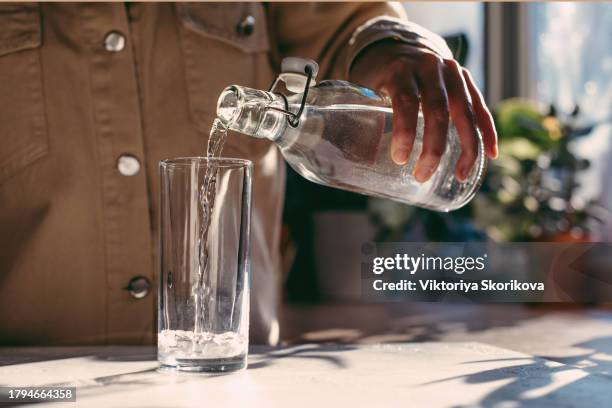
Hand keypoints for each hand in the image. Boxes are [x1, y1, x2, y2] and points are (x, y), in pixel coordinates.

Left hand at [350, 40, 497, 181]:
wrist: (398, 47)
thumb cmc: (377, 77)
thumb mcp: (364, 90)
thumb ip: (366, 118)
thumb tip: (364, 162)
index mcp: (401, 69)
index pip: (406, 100)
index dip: (405, 131)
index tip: (400, 159)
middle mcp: (430, 67)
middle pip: (438, 110)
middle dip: (433, 148)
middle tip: (422, 174)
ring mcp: (452, 72)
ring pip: (465, 112)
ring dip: (466, 147)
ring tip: (460, 175)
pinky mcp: (465, 79)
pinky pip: (480, 107)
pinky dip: (487, 132)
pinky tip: (490, 156)